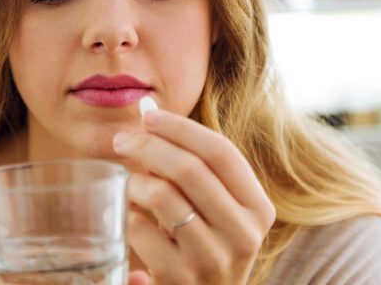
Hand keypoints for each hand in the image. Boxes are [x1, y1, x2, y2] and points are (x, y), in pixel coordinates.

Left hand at [113, 109, 275, 284]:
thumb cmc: (205, 243)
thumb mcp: (214, 208)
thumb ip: (192, 165)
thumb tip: (149, 112)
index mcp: (258, 208)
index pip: (221, 152)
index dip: (181, 128)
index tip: (149, 116)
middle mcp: (243, 234)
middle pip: (189, 169)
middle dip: (149, 145)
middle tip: (122, 141)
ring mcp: (212, 259)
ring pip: (162, 196)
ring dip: (134, 180)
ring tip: (126, 182)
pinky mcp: (179, 278)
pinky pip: (140, 228)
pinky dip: (125, 213)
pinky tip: (125, 213)